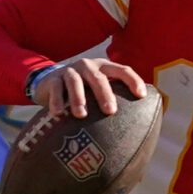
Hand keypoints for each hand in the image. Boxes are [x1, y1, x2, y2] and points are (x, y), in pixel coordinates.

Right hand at [31, 56, 146, 117]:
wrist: (50, 81)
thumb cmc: (84, 90)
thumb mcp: (99, 89)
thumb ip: (115, 99)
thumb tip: (140, 127)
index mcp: (104, 68)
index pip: (123, 70)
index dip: (133, 81)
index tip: (141, 96)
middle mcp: (88, 66)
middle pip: (99, 78)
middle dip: (105, 94)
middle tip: (110, 111)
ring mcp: (70, 71)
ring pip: (75, 82)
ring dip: (78, 99)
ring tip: (81, 115)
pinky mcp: (53, 79)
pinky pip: (55, 88)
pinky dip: (57, 101)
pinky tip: (58, 114)